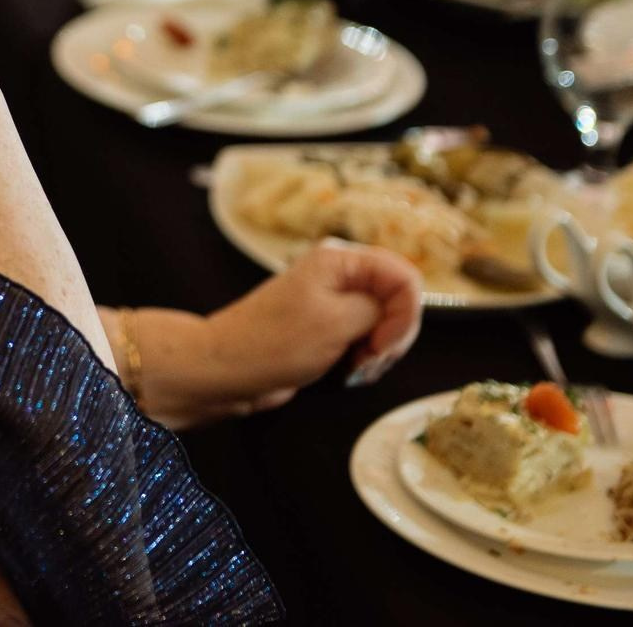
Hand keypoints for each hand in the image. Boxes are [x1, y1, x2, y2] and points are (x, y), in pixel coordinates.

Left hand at [110, 241, 423, 430]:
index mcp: (339, 261)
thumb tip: (402, 304)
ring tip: (358, 369)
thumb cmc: (274, 343)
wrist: (226, 370)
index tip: (386, 343)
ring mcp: (332, 304)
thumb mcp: (338, 321)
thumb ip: (381, 307)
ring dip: (381, 351)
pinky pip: (364, 340)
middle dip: (394, 334)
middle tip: (373, 359)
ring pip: (384, 324)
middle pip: (397, 300)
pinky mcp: (326, 330)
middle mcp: (338, 276)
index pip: (403, 275)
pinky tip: (351, 372)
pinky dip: (366, 358)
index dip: (406, 312)